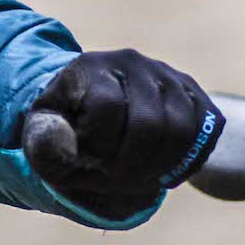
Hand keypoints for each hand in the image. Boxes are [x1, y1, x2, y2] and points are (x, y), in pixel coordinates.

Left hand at [22, 51, 221, 216]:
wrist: (92, 111)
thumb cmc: (66, 128)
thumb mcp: (41, 136)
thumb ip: (45, 143)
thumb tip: (67, 144)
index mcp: (90, 67)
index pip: (107, 107)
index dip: (99, 147)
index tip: (87, 160)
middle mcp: (132, 63)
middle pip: (149, 123)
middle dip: (131, 166)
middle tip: (115, 181)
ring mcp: (167, 76)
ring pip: (180, 129)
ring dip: (159, 166)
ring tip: (137, 179)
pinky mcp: (193, 94)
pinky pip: (203, 131)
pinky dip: (184, 160)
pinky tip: (160, 169)